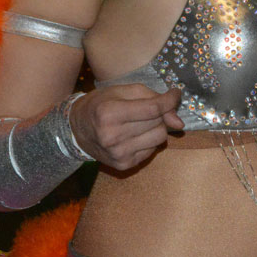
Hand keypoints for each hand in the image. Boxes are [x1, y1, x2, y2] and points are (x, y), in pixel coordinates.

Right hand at [69, 84, 184, 170]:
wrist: (77, 129)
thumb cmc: (101, 104)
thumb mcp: (122, 91)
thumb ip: (153, 99)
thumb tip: (179, 123)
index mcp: (109, 114)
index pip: (153, 108)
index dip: (169, 100)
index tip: (175, 94)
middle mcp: (113, 137)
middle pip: (158, 123)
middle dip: (159, 113)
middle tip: (146, 108)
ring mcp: (118, 154)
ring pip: (160, 138)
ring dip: (156, 127)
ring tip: (139, 122)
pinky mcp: (124, 165)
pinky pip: (153, 150)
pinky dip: (149, 140)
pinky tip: (134, 135)